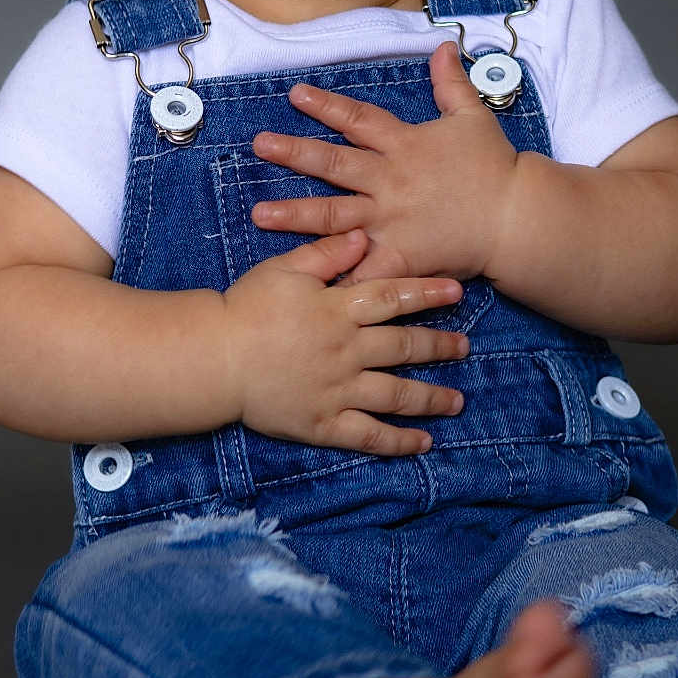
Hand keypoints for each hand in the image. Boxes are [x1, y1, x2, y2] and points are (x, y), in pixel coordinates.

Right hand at [222, 229, 468, 455]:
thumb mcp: (284, 269)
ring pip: (396, 394)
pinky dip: (399, 441)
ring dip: (431, 398)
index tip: (457, 292)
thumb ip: (325, 253)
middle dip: (439, 346)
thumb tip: (363, 235)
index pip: (393, 298)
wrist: (213, 358)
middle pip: (403, 347)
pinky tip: (423, 443)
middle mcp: (346, 350)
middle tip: (465, 347)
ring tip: (457, 401)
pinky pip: (369, 436)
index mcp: (338, 309)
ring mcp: (338, 390)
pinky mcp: (324, 424)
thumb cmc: (246, 308)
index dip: (427, 294)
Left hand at [249, 41, 520, 282]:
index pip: (358, 119)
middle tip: (259, 144)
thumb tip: (443, 45)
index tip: (296, 94)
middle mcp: (390, 180)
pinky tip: (306, 281)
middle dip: (294, 152)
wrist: (515, 218)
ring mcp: (390, 220)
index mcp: (404, 145)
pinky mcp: (398, 254)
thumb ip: (452, 83)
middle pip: (333, 163)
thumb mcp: (473, 117)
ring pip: (334, 215)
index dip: (326, 105)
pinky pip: (361, 267)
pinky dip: (336, 275)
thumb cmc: (496, 167)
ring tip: (259, 213)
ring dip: (295, 215)